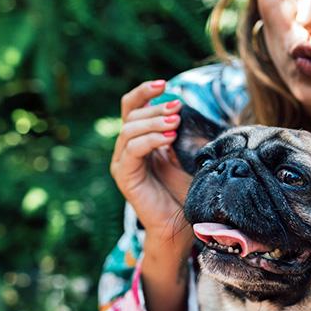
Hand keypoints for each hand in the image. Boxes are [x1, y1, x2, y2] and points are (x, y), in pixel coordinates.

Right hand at [109, 80, 192, 243]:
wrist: (181, 226)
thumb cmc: (186, 192)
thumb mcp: (187, 156)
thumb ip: (182, 134)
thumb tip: (185, 110)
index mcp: (140, 140)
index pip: (132, 107)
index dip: (144, 92)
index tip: (165, 83)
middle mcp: (127, 149)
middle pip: (132, 115)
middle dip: (155, 107)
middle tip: (178, 108)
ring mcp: (123, 163)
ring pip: (130, 129)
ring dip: (154, 121)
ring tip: (175, 122)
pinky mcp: (124, 176)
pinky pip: (132, 150)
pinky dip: (150, 140)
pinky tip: (168, 138)